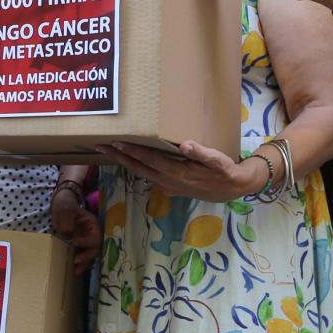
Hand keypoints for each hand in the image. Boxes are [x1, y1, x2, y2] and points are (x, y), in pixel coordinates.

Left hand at [50, 185, 100, 275]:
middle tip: (76, 261)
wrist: (60, 208)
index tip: (74, 243)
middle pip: (96, 249)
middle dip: (87, 256)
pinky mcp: (81, 248)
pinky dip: (80, 264)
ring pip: (91, 256)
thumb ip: (67, 218)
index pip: (95, 237)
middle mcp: (93, 235)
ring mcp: (87, 242)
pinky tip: (74, 271)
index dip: (86, 242)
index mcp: (93, 225)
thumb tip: (69, 232)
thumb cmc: (64, 206)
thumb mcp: (65, 208)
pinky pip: (84, 258)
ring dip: (84, 264)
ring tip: (75, 271)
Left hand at [97, 140, 263, 203]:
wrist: (232, 189)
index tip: (115, 142)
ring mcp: (167, 185)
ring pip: (141, 172)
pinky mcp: (170, 186)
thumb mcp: (218, 161)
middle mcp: (168, 180)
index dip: (132, 151)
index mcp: (177, 172)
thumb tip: (185, 144)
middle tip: (99, 145)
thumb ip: (202, 153)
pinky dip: (136, 167)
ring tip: (109, 152)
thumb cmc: (225, 171)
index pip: (149, 159)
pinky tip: (130, 162)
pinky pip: (148, 175)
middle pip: (138, 167)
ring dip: (124, 162)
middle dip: (119, 156)